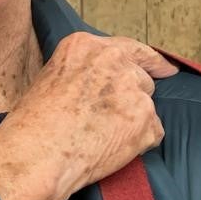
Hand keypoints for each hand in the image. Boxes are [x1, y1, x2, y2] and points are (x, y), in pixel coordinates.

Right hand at [0, 33, 176, 199]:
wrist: (39, 153)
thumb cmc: (35, 122)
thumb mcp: (52, 76)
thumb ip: (84, 70)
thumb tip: (104, 83)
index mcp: (87, 46)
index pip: (130, 48)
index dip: (150, 61)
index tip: (165, 69)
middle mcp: (114, 60)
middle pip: (140, 77)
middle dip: (131, 96)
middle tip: (108, 119)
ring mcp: (133, 89)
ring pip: (146, 105)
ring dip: (132, 120)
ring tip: (101, 136)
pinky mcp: (146, 119)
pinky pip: (152, 132)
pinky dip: (138, 143)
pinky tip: (111, 148)